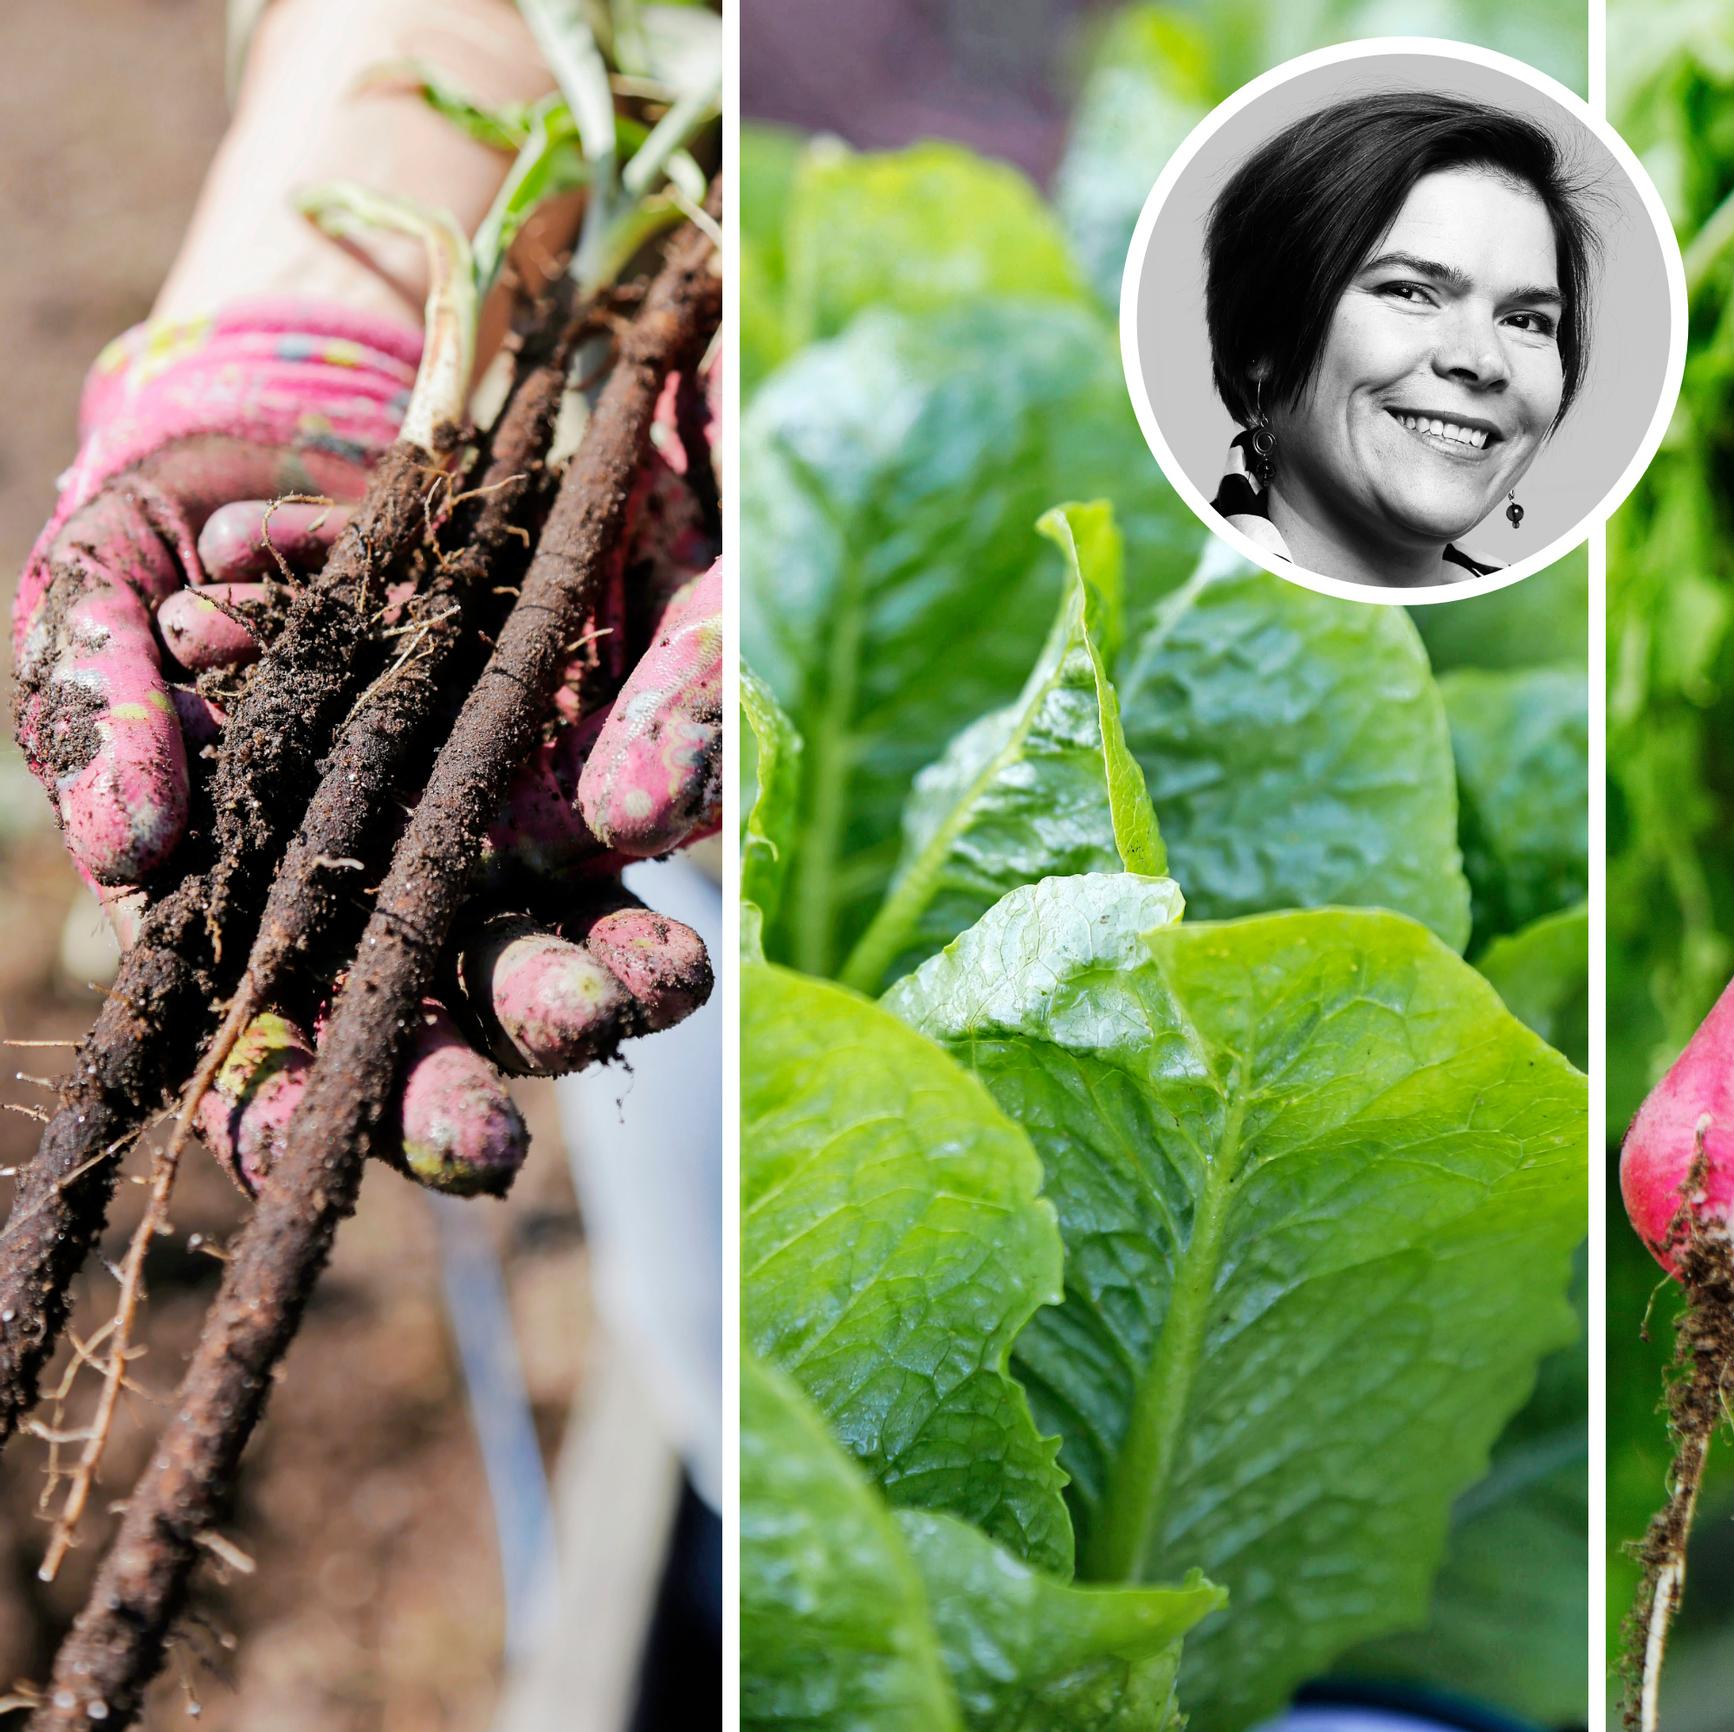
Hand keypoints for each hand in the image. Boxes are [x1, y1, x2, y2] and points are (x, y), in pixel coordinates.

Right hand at [17, 309, 720, 1194]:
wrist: (311, 402)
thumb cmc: (176, 522)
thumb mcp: (101, 591)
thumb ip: (95, 710)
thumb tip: (125, 854)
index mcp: (275, 887)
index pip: (281, 1039)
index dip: (286, 1109)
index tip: (297, 1151)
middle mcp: (413, 876)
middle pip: (447, 1008)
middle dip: (466, 1075)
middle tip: (488, 1141)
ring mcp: (518, 812)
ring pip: (569, 927)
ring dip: (604, 975)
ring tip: (644, 989)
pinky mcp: (607, 722)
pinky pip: (647, 776)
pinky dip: (663, 786)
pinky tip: (676, 814)